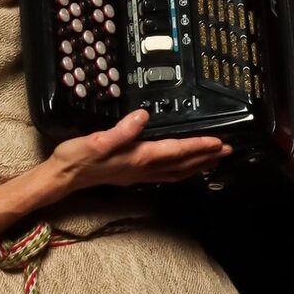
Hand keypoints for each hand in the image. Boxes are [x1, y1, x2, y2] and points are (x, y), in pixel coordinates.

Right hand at [42, 107, 230, 193]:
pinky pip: (167, 175)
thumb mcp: (97, 140)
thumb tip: (143, 116)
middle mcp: (143, 169)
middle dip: (207, 157)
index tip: (218, 142)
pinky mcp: (135, 175)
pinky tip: (186, 169)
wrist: (64, 177)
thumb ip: (122, 130)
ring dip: (198, 165)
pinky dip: (182, 171)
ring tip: (215, 160)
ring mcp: (140, 174)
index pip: (176, 151)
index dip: (198, 146)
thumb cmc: (77, 158)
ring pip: (178, 172)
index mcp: (138, 157)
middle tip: (228, 150)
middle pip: (183, 164)